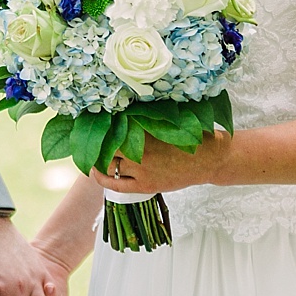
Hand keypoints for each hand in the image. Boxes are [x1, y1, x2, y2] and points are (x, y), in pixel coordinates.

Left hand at [91, 128, 229, 194]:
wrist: (209, 158)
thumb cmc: (188, 134)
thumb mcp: (164, 119)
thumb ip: (142, 116)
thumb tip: (117, 109)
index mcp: (144, 128)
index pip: (110, 126)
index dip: (96, 124)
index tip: (89, 121)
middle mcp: (140, 149)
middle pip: (104, 146)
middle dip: (94, 143)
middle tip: (87, 139)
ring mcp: (142, 169)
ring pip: (107, 165)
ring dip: (97, 160)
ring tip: (91, 155)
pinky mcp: (146, 185)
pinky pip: (116, 184)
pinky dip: (103, 179)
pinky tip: (98, 173)